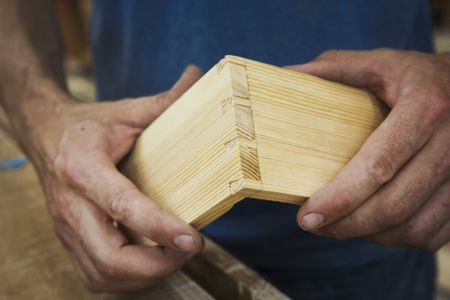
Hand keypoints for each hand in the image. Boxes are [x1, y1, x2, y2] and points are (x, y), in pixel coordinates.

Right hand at [32, 66, 203, 291]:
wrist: (46, 134)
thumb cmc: (89, 125)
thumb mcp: (125, 110)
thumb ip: (164, 102)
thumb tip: (200, 78)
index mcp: (83, 168)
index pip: (122, 205)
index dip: (159, 227)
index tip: (193, 238)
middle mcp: (70, 205)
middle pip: (110, 257)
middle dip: (156, 265)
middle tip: (190, 249)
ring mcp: (66, 228)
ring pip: (101, 274)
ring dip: (144, 276)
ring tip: (175, 257)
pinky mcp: (68, 240)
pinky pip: (94, 277)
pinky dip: (126, 281)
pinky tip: (148, 265)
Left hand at [291, 49, 449, 250]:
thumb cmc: (421, 77)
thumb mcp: (381, 62)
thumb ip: (334, 68)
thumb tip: (286, 76)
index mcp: (425, 109)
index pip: (377, 166)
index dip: (340, 198)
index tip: (307, 215)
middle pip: (393, 205)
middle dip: (346, 224)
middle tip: (314, 225)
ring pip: (413, 227)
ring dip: (370, 234)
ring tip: (341, 223)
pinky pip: (433, 235)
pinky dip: (399, 238)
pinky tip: (376, 225)